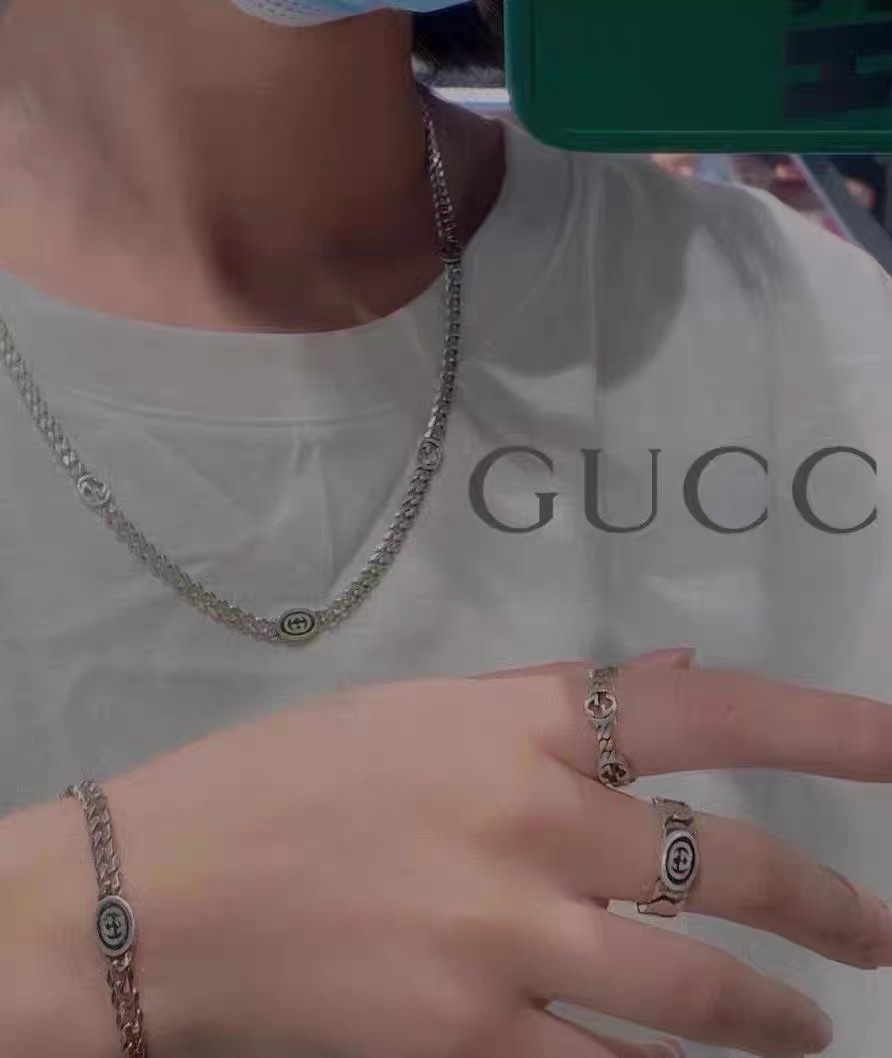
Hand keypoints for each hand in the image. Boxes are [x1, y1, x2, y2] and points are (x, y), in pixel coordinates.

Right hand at [58, 650, 891, 1057]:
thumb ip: (550, 699)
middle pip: (726, 868)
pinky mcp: (464, 1040)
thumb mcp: (414, 710)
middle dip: (825, 904)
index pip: (701, 709)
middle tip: (874, 934)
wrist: (158, 894)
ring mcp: (502, 940)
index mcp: (514, 725)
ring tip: (814, 1027)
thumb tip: (669, 676)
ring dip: (775, 1014)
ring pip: (692, 992)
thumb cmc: (286, 779)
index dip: (822, 723)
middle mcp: (529, 822)